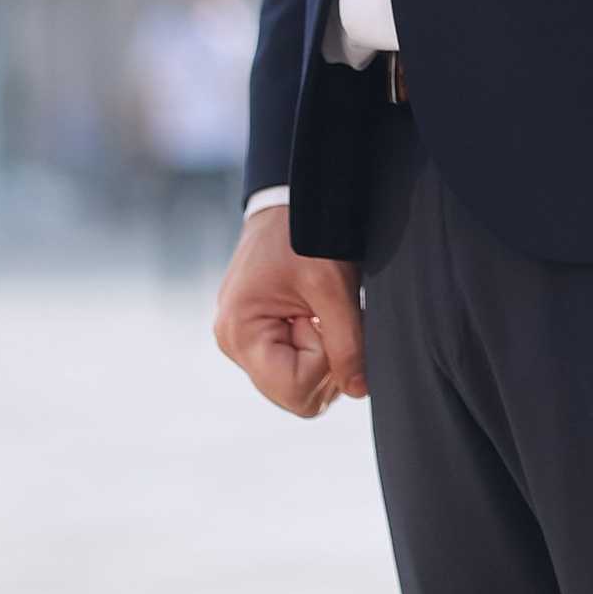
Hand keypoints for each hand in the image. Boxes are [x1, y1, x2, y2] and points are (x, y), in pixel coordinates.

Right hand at [214, 203, 366, 416]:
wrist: (289, 198)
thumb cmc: (306, 234)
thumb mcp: (333, 286)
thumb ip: (348, 343)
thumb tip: (359, 391)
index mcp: (240, 334)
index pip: (295, 391)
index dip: (324, 363)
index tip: (323, 318)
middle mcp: (233, 344)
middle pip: (294, 394)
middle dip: (323, 363)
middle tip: (326, 315)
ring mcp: (242, 341)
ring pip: (296, 382)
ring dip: (320, 354)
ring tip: (318, 309)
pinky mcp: (256, 333)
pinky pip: (292, 363)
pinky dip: (313, 345)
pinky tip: (313, 313)